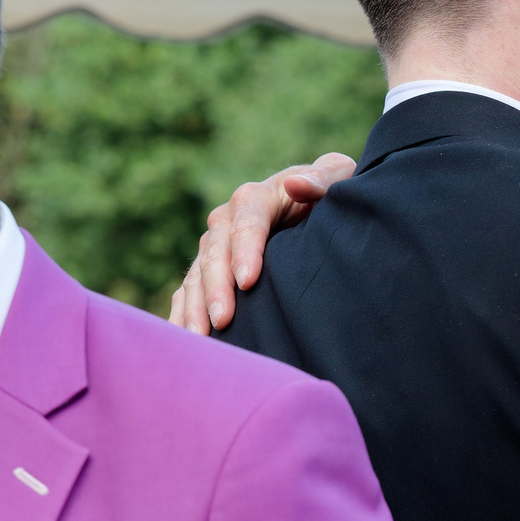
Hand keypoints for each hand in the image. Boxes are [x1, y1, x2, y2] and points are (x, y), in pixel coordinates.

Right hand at [168, 153, 356, 333]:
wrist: (313, 206)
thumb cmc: (330, 194)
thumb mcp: (336, 178)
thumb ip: (324, 178)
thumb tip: (297, 185)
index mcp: (257, 197)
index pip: (247, 223)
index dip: (246, 251)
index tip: (248, 281)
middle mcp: (227, 220)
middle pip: (216, 253)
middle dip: (217, 287)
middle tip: (223, 320)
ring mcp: (214, 245)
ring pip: (197, 275)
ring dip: (195, 307)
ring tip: (200, 339)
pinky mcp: (207, 269)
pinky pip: (188, 292)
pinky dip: (183, 315)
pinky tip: (186, 342)